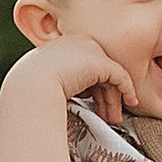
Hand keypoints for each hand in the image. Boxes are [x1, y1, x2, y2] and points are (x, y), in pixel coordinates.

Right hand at [8, 32, 138, 118]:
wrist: (31, 85)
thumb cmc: (31, 89)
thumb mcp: (46, 81)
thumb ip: (63, 82)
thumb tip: (76, 93)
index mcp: (62, 46)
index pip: (84, 67)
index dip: (92, 88)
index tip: (94, 107)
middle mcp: (77, 42)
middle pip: (98, 71)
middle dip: (104, 95)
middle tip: (109, 116)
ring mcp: (89, 50)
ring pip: (109, 76)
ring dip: (114, 99)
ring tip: (114, 118)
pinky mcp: (100, 62)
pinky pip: (119, 76)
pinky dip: (127, 90)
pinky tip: (130, 102)